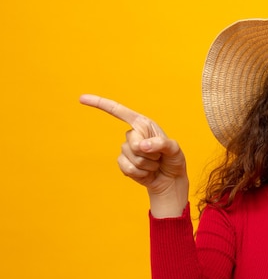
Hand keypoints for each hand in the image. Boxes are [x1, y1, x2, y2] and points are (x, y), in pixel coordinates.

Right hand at [79, 94, 188, 216]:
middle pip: (132, 141)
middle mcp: (133, 134)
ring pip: (131, 157)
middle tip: (159, 156)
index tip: (82, 98)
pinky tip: (147, 172)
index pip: (119, 111)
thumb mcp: (174, 150)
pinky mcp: (124, 163)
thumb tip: (142, 146)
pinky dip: (140, 173)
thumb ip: (161, 144)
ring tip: (155, 164)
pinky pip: (127, 168)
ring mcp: (127, 149)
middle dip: (149, 152)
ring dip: (147, 164)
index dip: (100, 104)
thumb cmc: (174, 160)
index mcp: (143, 124)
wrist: (170, 180)